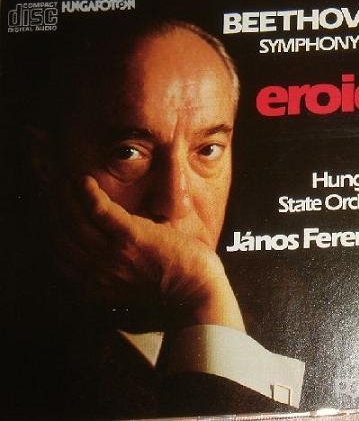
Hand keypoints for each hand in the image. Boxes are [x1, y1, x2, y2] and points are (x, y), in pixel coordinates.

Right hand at [49, 175, 243, 331]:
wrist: (196, 291)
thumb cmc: (167, 281)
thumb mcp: (126, 278)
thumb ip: (108, 263)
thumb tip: (100, 236)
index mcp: (90, 284)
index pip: (56, 251)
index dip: (49, 226)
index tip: (50, 206)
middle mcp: (95, 272)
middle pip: (60, 233)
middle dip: (52, 206)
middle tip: (53, 185)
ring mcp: (112, 255)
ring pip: (74, 220)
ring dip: (65, 195)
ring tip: (66, 179)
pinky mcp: (131, 238)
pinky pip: (99, 211)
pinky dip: (87, 194)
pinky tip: (84, 181)